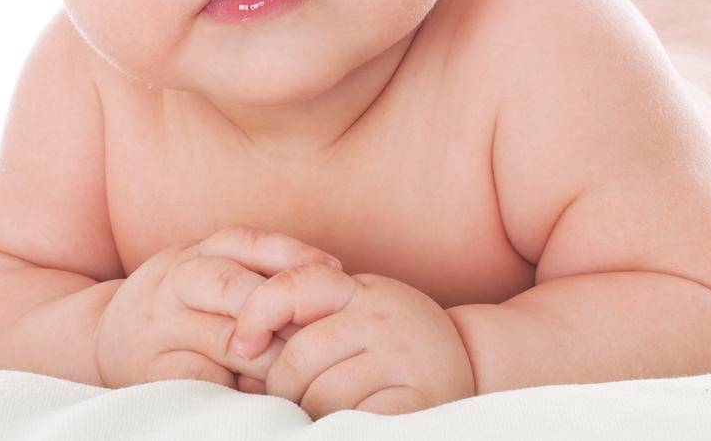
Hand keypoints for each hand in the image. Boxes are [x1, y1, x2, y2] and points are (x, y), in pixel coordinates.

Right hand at [94, 225, 343, 387]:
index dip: (293, 255)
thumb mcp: (211, 270)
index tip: (335, 273)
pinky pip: (204, 379)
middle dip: (283, 312)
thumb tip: (330, 283)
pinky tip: (263, 393)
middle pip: (234, 288)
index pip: (248, 241)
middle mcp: (175, 282)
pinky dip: (238, 387)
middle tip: (323, 333)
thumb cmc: (182, 304)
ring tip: (304, 369)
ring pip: (226, 340)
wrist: (103, 338)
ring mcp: (160, 328)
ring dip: (271, 358)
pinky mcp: (151, 371)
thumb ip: (257, 271)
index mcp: (196, 252)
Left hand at [228, 267, 474, 417]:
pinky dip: (339, 429)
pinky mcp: (416, 400)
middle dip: (284, 387)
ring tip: (329, 414)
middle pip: (299, 356)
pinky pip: (351, 421)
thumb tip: (238, 354)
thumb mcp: (358, 316)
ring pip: (320, 396)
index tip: (243, 346)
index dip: (258, 313)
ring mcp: (404, 358)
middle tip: (295, 400)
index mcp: (363, 292)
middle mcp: (385, 316)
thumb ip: (310, 320)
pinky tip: (349, 424)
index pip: (297, 285)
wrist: (472, 367)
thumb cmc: (396, 347)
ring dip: (311, 415)